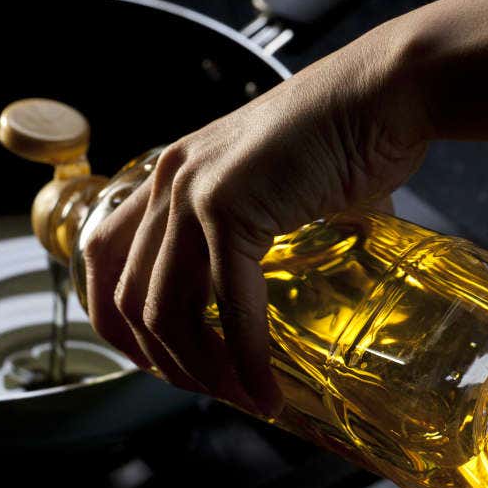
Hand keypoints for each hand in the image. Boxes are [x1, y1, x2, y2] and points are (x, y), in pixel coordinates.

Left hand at [81, 20, 431, 415]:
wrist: (384, 92)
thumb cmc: (343, 137)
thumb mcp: (272, 190)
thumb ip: (256, 236)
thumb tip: (278, 297)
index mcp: (170, 174)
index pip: (102, 255)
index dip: (115, 318)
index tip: (155, 359)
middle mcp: (168, 180)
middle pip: (128, 295)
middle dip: (162, 359)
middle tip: (209, 388)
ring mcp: (193, 191)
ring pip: (165, 309)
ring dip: (198, 368)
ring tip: (239, 394)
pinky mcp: (232, 206)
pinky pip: (228, 304)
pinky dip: (245, 357)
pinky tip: (264, 387)